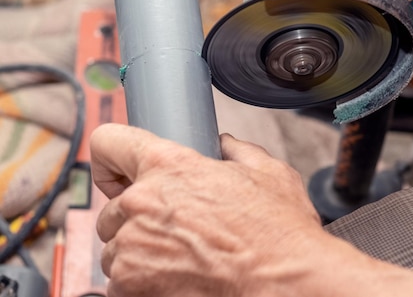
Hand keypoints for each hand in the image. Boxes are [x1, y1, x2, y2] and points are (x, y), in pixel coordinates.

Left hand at [91, 124, 412, 296]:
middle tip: (180, 212)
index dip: (123, 144)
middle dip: (141, 199)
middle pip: (113, 192)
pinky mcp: (137, 294)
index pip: (112, 138)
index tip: (130, 151)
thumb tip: (220, 142)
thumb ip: (234, 150)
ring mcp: (137, 256)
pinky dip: (147, 273)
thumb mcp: (268, 175)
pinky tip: (189, 270)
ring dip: (144, 239)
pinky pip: (126, 275)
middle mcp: (147, 209)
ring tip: (191, 246)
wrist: (293, 291)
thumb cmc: (286, 235)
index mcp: (174, 170)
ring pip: (118, 237)